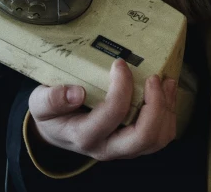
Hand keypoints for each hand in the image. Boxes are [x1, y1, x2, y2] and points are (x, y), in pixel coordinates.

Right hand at [28, 59, 176, 160]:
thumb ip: (52, 98)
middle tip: (153, 77)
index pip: (111, 115)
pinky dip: (169, 113)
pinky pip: (161, 135)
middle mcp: (107, 148)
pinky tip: (166, 90)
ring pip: (157, 139)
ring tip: (165, 81)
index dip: (121, 87)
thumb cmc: (52, 112)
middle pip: (143, 137)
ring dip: (167, 109)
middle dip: (155, 105)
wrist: (57, 130)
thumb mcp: (41, 103)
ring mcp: (124, 148)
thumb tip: (75, 93)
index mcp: (85, 136)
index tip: (120, 63)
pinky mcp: (135, 143)